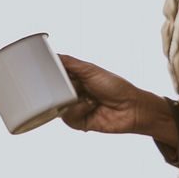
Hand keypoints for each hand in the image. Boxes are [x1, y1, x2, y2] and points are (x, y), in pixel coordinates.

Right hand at [59, 55, 177, 145]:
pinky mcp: (78, 122)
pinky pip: (67, 118)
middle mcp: (73, 94)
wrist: (131, 108)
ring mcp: (75, 108)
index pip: (54, 76)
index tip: (46, 72)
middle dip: (61, 89)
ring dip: (73, 101)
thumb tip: (52, 55)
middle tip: (75, 86)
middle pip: (53, 92)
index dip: (50, 75)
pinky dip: (79, 111)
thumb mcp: (90, 70)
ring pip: (57, 106)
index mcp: (75, 79)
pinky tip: (92, 107)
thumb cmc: (116, 87)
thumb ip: (70, 63)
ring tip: (89, 98)